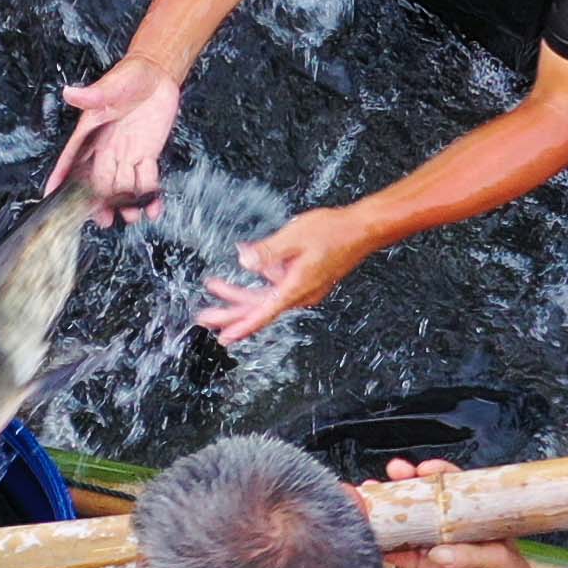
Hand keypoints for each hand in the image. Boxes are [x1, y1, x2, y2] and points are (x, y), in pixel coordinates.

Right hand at [51, 60, 182, 222]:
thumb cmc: (130, 74)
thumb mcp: (112, 83)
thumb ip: (93, 94)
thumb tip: (70, 92)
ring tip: (132, 216)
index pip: (72, 157)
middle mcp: (106, 147)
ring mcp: (127, 154)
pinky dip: (150, 196)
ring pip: (121, 186)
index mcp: (91, 131)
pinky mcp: (147, 155)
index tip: (50, 195)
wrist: (158, 74)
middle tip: (102, 219)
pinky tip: (154, 208)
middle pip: (97, 180)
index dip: (61, 176)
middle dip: (97, 201)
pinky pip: (147, 180)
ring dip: (125, 203)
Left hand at [194, 206, 370, 343]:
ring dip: (241, 295)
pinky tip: (249, 267)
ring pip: (266, 298)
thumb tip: (244, 260)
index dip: (241, 327)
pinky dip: (260, 282)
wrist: (362, 230)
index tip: (223, 337)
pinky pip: (277, 287)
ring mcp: (304, 288)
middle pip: (259, 309)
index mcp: (295, 288)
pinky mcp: (306, 280)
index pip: (262, 313)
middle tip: (204, 316)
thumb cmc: (333, 232)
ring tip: (216, 287)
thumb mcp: (294, 237)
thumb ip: (267, 251)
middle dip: (230, 312)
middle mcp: (299, 294)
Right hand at [376, 458, 531, 567]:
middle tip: (393, 474)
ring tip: (371, 503)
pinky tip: (375, 543)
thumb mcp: (499, 559)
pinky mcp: (427, 566)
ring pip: (407, 524)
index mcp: (471, 514)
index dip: (436, 474)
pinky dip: (387, 550)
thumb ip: (471, 554)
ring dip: (388, 513)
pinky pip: (402, 555)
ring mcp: (436, 544)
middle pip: (423, 498)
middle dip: (405, 484)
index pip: (452, 486)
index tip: (422, 470)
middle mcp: (450, 525)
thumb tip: (441, 552)